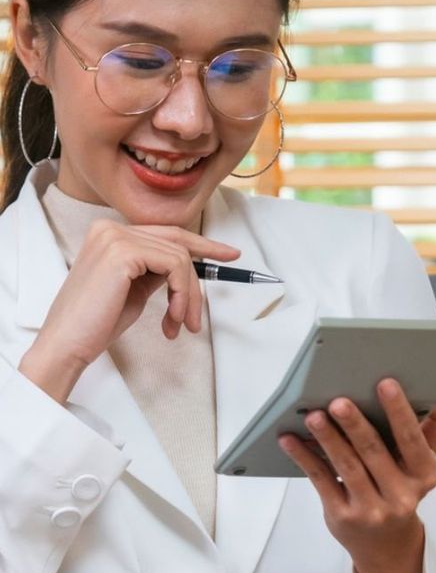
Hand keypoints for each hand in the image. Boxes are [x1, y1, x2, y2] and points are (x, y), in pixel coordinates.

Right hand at [18, 219, 239, 403]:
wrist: (67, 344)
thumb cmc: (97, 322)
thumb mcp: (135, 288)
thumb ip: (155, 271)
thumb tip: (184, 267)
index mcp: (109, 233)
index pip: (167, 233)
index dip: (203, 244)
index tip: (229, 255)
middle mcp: (110, 228)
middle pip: (178, 244)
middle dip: (199, 278)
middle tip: (206, 307)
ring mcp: (115, 237)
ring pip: (181, 258)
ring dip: (189, 296)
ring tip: (181, 324)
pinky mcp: (123, 252)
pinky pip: (175, 267)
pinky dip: (182, 295)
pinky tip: (173, 318)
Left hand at [278, 378, 435, 572]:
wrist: (387, 546)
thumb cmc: (402, 492)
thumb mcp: (421, 466)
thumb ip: (430, 431)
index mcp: (424, 476)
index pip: (412, 440)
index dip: (399, 412)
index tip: (385, 384)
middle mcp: (400, 495)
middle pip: (374, 452)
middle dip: (355, 425)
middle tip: (338, 401)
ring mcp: (370, 509)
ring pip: (347, 466)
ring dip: (328, 439)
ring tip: (314, 416)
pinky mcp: (342, 516)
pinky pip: (322, 481)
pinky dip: (305, 458)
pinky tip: (291, 440)